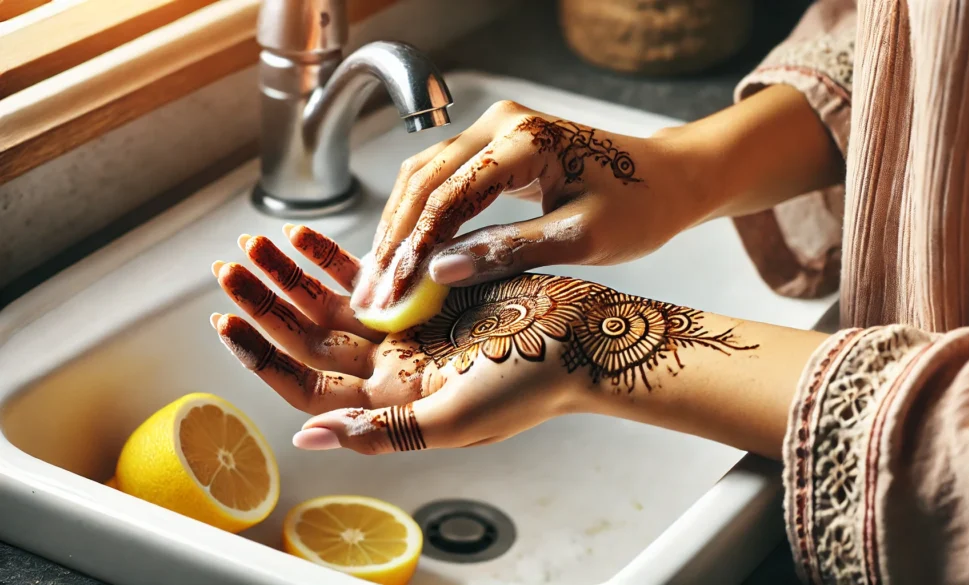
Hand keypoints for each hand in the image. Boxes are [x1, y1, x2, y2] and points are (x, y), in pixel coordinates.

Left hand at [210, 225, 586, 452]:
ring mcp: (408, 328)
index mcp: (393, 402)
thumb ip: (381, 431)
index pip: (306, 385)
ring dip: (293, 274)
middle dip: (268, 302)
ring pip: (333, 301)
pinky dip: (337, 255)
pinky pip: (371, 272)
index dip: (263, 356)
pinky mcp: (428, 293)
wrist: (584, 338)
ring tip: (256, 244)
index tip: (227, 323)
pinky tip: (307, 237)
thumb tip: (308, 436)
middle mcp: (392, 366)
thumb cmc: (532, 384)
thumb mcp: (454, 420)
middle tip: (230, 267)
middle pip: (310, 337)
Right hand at [355, 100, 715, 307]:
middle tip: (372, 295)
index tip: (392, 295)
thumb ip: (508, 251)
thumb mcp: (581, 238)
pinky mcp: (495, 147)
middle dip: (393, 241)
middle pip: (422, 182)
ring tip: (378, 281)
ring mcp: (495, 131)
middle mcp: (501, 124)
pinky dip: (418, 217)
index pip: (448, 196)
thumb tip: (438, 272)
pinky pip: (441, 179)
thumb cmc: (640, 206)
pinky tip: (405, 253)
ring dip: (398, 228)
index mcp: (524, 140)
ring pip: (422, 178)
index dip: (413, 250)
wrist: (670, 179)